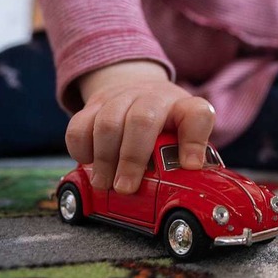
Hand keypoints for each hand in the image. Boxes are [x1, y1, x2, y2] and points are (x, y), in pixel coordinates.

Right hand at [65, 61, 214, 193]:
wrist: (140, 89)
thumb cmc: (168, 123)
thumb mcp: (186, 135)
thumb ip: (190, 153)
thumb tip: (189, 172)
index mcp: (184, 107)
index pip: (198, 114)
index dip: (194, 141)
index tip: (189, 166)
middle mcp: (155, 97)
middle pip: (142, 120)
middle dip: (132, 158)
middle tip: (125, 188)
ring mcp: (123, 96)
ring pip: (107, 123)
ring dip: (104, 159)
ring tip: (104, 183)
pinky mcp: (95, 102)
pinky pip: (79, 124)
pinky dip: (81, 148)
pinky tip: (88, 163)